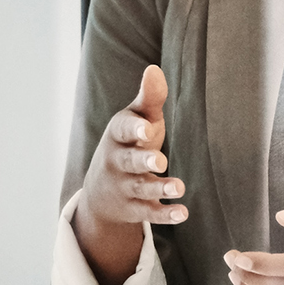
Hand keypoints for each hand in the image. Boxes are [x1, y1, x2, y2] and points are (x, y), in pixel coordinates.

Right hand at [74, 64, 186, 284]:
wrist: (101, 190)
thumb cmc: (128, 144)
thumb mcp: (136, 120)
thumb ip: (149, 99)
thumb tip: (155, 69)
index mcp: (118, 136)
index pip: (122, 130)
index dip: (133, 128)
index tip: (146, 128)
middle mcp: (117, 162)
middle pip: (128, 162)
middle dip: (143, 161)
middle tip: (160, 160)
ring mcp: (124, 187)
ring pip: (140, 189)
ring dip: (159, 188)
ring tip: (178, 187)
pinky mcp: (134, 209)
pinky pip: (149, 213)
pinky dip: (165, 214)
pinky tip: (182, 212)